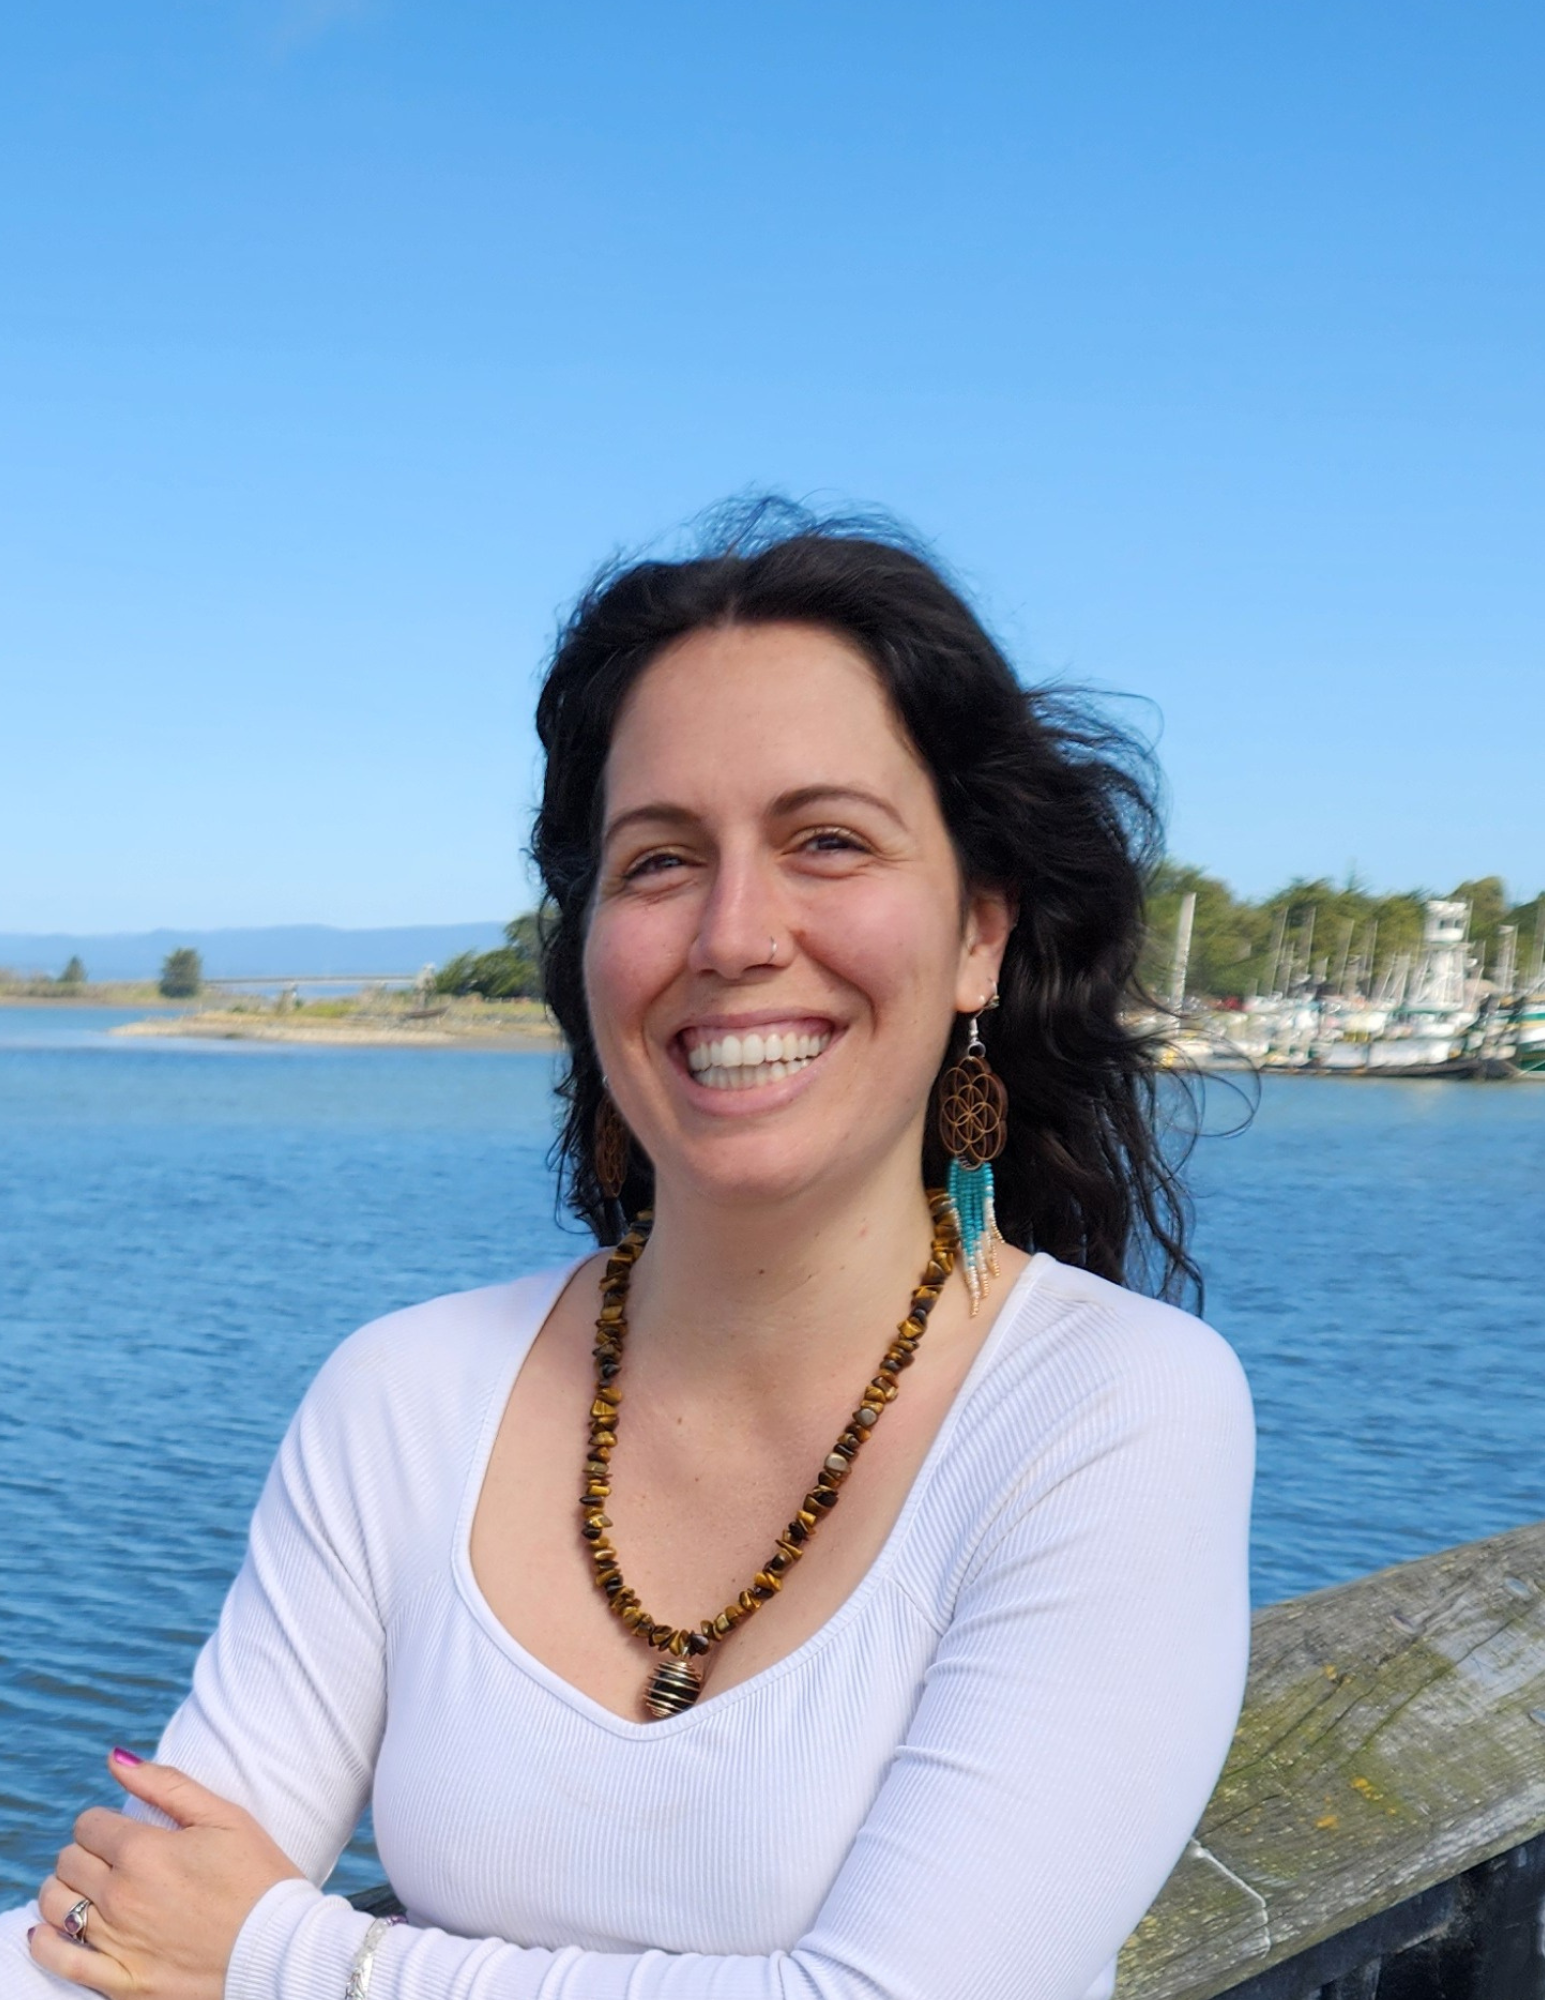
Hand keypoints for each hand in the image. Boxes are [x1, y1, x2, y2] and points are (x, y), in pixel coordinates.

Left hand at [29, 1747, 305, 1998]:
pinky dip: (47, 1943)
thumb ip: (167, 1783)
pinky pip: (61, 1962)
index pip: (89, 1824)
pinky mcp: (122, 1983)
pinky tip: (53, 1931)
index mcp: (146, 1851)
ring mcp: (118, 1943)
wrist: (280, 1950)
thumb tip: (116, 1758)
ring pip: (55, 1906)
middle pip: (68, 1862)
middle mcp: (122, 1897)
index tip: (121, 1831)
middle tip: (111, 1859)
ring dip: (64, 1892)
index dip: (103, 1822)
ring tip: (88, 1890)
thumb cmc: (260, 1877)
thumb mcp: (224, 1817)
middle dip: (84, 1853)